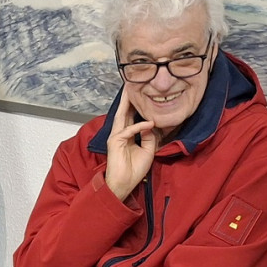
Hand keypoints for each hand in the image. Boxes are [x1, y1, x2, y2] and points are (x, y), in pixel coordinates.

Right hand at [103, 87, 158, 201]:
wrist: (124, 184)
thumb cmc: (134, 170)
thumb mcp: (148, 150)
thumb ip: (149, 136)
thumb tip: (151, 124)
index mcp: (128, 135)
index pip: (131, 116)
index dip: (136, 105)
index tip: (141, 93)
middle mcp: (120, 133)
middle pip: (124, 112)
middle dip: (128, 98)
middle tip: (132, 82)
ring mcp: (116, 136)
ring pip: (122, 115)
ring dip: (127, 103)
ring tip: (131, 90)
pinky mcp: (115, 142)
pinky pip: (129, 130)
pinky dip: (139, 126)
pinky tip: (149, 123)